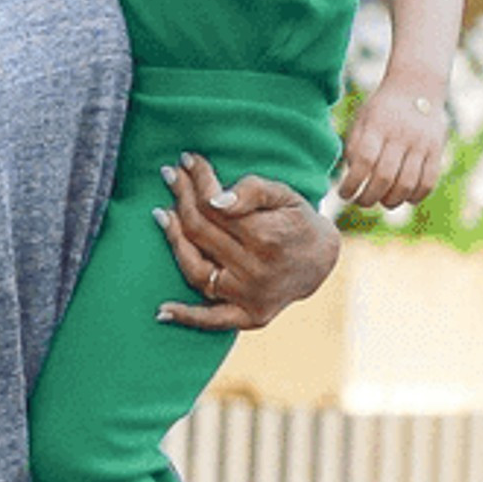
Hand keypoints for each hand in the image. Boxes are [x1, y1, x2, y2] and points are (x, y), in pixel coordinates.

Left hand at [153, 160, 341, 330]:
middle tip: (170, 176)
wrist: (321, 260)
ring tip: (162, 215)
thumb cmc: (297, 221)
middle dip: (182, 199)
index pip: (215, 206)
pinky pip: (212, 320)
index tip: (186, 161)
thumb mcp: (285, 194)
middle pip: (201, 232)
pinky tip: (161, 311)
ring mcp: (250, 296)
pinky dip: (186, 317)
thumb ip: (253, 191)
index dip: (198, 181)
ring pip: (197, 269)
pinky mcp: (249, 316)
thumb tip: (216, 201)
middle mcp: (256, 269)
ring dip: (174, 241)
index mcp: (266, 236)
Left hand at [338, 76, 446, 207]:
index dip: (352, 183)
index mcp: (378, 126)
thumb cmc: (383, 108)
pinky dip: (415, 197)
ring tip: (382, 201)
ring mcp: (421, 143)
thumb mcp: (362, 119)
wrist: (418, 85)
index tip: (344, 194)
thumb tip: (351, 176)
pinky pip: (428, 182)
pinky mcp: (437, 150)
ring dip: (391, 201)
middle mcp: (401, 134)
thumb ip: (354, 146)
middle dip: (368, 198)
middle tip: (360, 202)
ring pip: (406, 184)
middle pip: (384, 177)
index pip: (363, 161)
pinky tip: (405, 198)